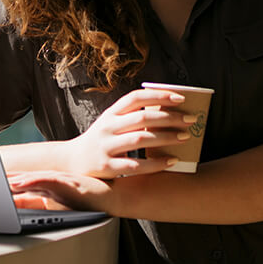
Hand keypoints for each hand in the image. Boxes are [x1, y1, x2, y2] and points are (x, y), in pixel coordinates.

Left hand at [10, 171, 116, 213]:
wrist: (111, 199)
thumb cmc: (88, 202)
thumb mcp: (57, 204)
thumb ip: (36, 202)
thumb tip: (15, 203)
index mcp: (47, 187)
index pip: (22, 182)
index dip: (5, 181)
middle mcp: (51, 181)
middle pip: (24, 178)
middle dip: (5, 178)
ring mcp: (60, 181)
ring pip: (33, 178)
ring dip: (15, 179)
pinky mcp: (69, 182)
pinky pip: (47, 181)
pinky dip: (32, 181)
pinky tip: (20, 183)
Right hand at [61, 87, 194, 178]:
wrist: (70, 163)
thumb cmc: (100, 141)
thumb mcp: (110, 124)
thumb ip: (131, 117)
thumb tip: (168, 111)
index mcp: (110, 113)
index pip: (135, 98)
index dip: (158, 95)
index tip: (181, 98)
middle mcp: (107, 127)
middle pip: (142, 117)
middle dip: (169, 117)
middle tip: (191, 119)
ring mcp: (106, 147)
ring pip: (140, 138)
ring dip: (166, 137)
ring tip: (186, 137)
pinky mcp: (107, 168)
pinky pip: (135, 165)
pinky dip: (156, 163)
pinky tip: (172, 161)